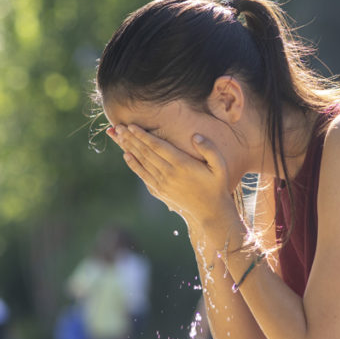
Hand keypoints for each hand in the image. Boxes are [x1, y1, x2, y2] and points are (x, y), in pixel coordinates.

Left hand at [107, 124, 235, 225]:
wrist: (211, 212)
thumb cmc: (217, 186)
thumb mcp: (220, 166)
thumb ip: (209, 149)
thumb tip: (195, 136)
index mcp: (182, 164)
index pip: (157, 146)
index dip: (143, 135)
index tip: (132, 125)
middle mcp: (169, 174)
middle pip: (145, 152)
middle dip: (131, 138)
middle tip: (118, 127)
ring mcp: (162, 184)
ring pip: (142, 162)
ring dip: (129, 148)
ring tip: (119, 136)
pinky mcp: (159, 191)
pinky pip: (143, 175)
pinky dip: (133, 165)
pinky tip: (126, 155)